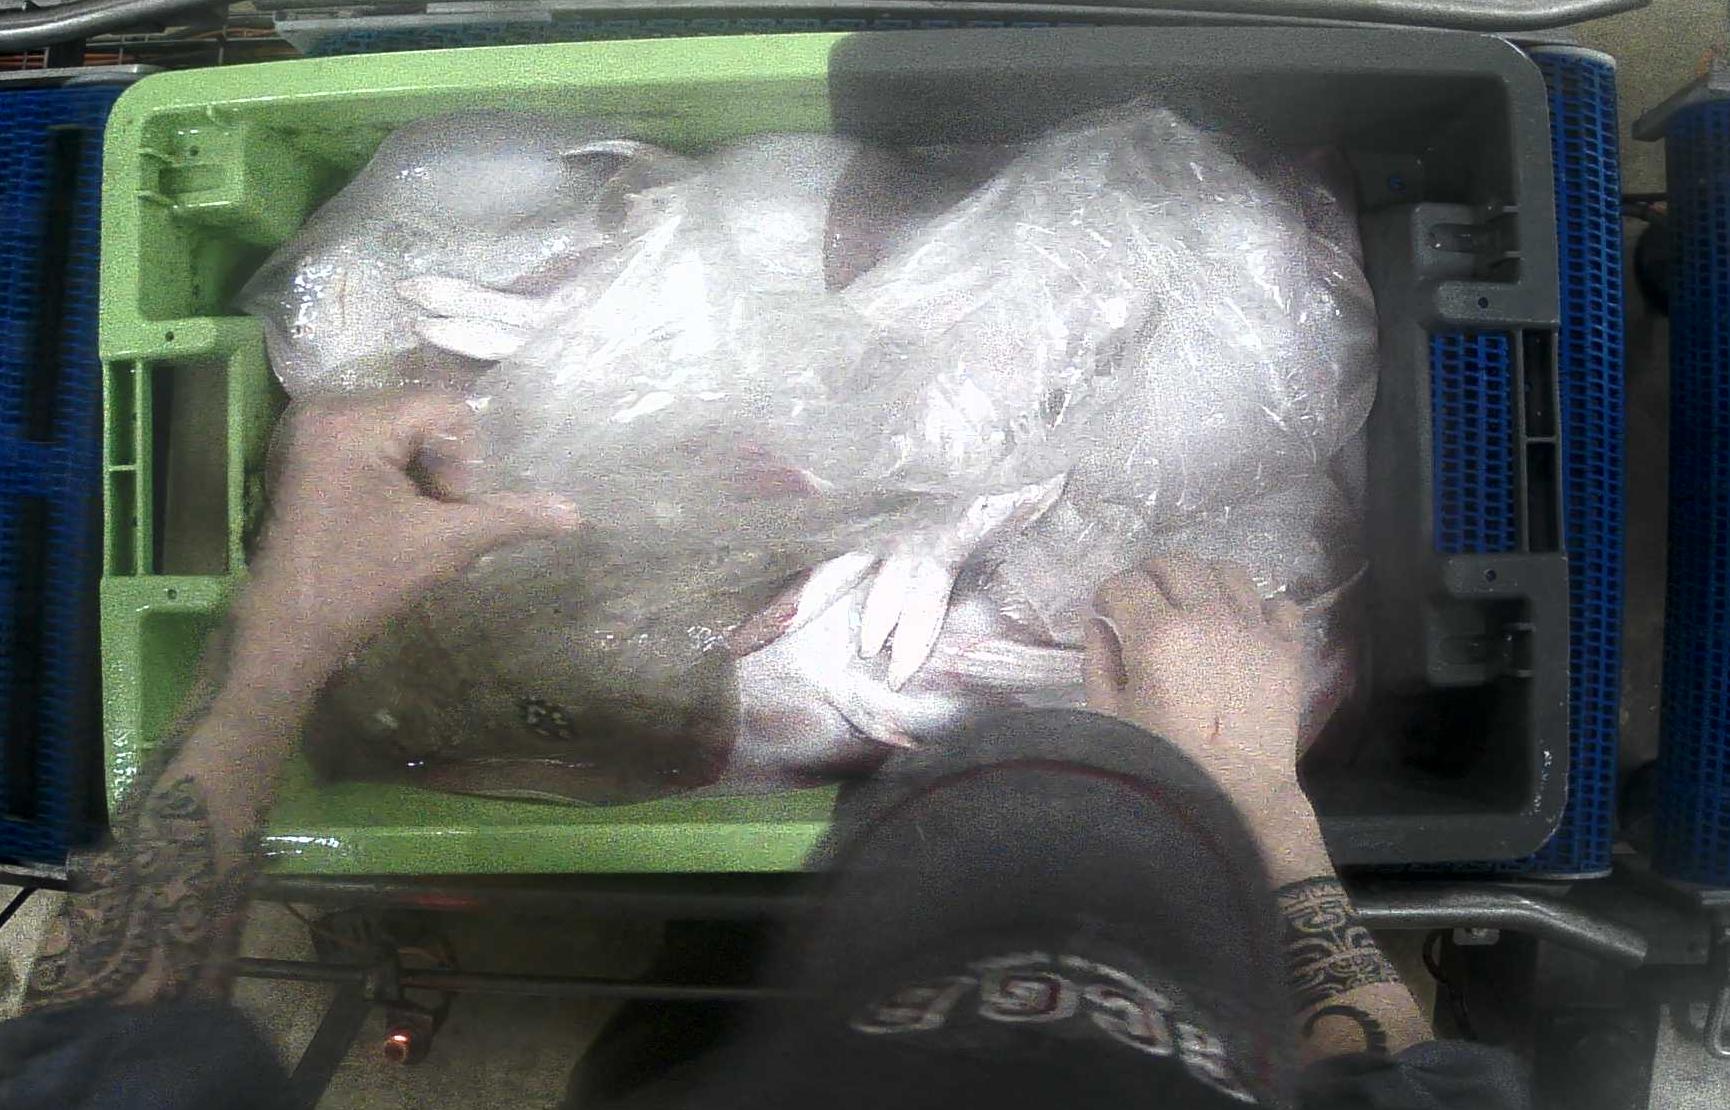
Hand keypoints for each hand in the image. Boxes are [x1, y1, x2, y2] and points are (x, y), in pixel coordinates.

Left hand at [235, 392, 580, 684]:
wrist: (291, 627)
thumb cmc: (364, 581)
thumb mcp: (446, 544)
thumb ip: (511, 519)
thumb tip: (575, 514)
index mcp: (356, 423)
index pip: (446, 409)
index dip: (466, 459)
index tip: (450, 507)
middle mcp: (330, 413)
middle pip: (424, 417)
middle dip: (444, 467)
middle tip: (435, 516)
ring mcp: (316, 434)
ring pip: (404, 433)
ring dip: (424, 474)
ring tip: (416, 520)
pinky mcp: (313, 457)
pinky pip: (378, 446)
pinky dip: (400, 477)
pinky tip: (394, 519)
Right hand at [1083, 555, 1306, 809]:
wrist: (1235, 797)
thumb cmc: (1162, 761)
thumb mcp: (1112, 716)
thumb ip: (1099, 662)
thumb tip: (1099, 624)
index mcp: (1156, 634)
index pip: (1126, 582)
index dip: (1110, 592)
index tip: (1108, 610)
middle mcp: (1207, 618)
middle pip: (1175, 563)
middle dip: (1151, 574)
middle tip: (1146, 600)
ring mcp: (1252, 629)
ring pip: (1228, 571)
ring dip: (1204, 580)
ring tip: (1196, 604)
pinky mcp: (1287, 648)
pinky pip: (1279, 604)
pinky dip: (1259, 607)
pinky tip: (1244, 627)